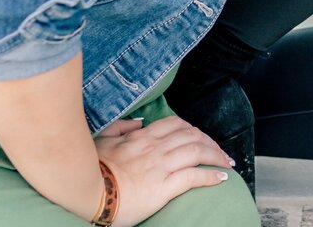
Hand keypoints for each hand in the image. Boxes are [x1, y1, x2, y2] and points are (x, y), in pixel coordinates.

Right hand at [94, 116, 233, 226]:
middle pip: (192, 136)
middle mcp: (155, 148)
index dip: (194, 129)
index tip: (201, 136)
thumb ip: (121, 128)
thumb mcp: (103, 140)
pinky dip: (210, 176)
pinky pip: (193, 177)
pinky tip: (221, 178)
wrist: (86, 191)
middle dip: (210, 142)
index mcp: (142, 137)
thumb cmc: (90, 168)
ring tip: (226, 162)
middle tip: (220, 152)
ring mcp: (160, 166)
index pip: (176, 125)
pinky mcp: (163, 186)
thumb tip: (137, 121)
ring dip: (216, 156)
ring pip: (197, 152)